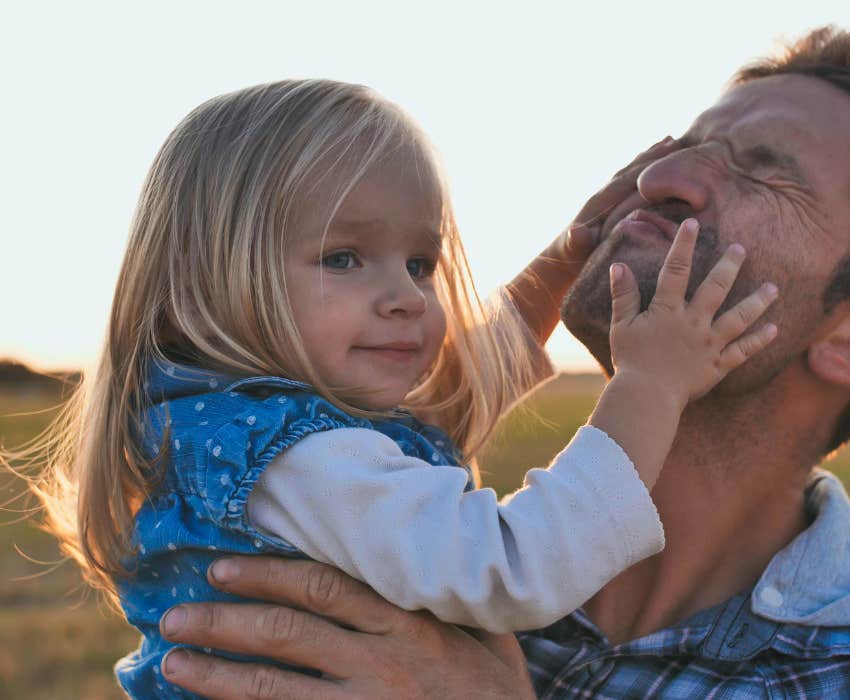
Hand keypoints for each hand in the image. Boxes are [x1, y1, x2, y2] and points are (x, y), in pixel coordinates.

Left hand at [159, 557, 535, 698]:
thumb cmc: (497, 694)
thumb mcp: (487, 633)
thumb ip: (445, 594)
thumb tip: (420, 541)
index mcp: (409, 622)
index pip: (324, 588)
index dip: (267, 575)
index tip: (222, 569)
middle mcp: (383, 662)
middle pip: (288, 633)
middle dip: (225, 622)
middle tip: (175, 616)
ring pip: (277, 687)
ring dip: (218, 673)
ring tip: (173, 661)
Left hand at [553, 136, 681, 268]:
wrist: (562, 252)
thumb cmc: (573, 255)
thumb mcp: (575, 250)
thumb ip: (577, 242)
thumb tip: (575, 233)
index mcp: (598, 203)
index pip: (625, 181)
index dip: (645, 168)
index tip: (668, 154)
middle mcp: (603, 194)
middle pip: (631, 171)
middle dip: (653, 157)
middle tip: (678, 141)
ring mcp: (607, 195)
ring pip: (631, 171)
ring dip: (650, 158)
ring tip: (673, 142)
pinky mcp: (611, 200)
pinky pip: (631, 180)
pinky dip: (645, 167)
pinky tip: (659, 158)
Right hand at [609, 218, 778, 407]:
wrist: (647, 397)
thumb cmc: (630, 361)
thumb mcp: (622, 325)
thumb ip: (624, 295)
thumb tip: (618, 266)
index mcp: (667, 311)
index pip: (676, 271)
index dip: (684, 246)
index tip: (693, 224)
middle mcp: (693, 323)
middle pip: (716, 288)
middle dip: (729, 265)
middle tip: (740, 248)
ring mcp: (709, 344)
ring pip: (739, 318)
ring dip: (757, 301)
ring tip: (772, 287)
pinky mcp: (718, 366)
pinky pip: (743, 351)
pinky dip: (759, 340)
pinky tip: (773, 328)